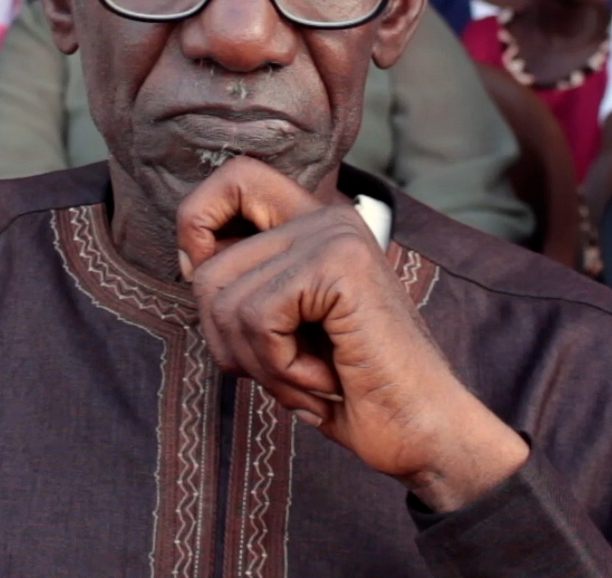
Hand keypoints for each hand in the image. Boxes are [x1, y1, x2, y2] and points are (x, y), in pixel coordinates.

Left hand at [177, 158, 529, 511]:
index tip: (219, 292)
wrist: (421, 432)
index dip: (198, 226)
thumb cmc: (351, 389)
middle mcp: (326, 218)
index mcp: (315, 224)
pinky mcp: (341, 266)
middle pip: (209, 265)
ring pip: (225, 299)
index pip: (234, 179)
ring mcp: (335, 237)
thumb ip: (246, 285)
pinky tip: (322, 379)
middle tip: (280, 368)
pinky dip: (278, 368)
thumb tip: (190, 262)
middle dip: (225, 339)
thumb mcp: (283, 330)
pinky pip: (258, 319)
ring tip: (307, 377)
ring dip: (257, 363)